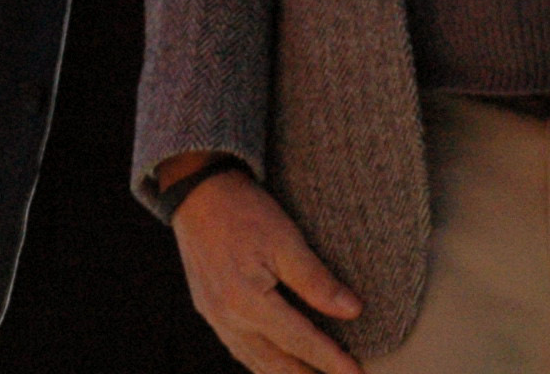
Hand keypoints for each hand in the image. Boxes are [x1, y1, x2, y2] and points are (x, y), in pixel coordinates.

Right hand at [168, 163, 365, 373]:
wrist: (198, 193)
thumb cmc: (244, 212)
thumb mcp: (286, 240)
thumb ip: (316, 280)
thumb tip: (351, 310)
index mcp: (248, 302)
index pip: (300, 341)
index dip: (331, 360)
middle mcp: (228, 319)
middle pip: (276, 364)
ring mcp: (215, 318)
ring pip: (256, 362)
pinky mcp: (210, 311)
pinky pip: (240, 350)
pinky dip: (262, 364)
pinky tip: (276, 366)